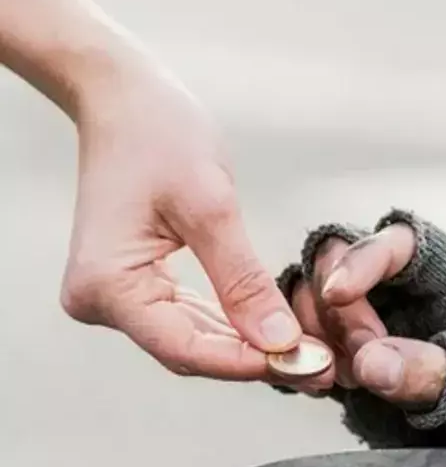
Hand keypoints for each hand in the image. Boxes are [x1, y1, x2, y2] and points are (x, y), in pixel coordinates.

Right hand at [59, 60, 306, 379]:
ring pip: (193, 340)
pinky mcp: (134, 285)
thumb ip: (243, 280)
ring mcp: (114, 296)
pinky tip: (279, 334)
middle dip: (258, 360)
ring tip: (314, 356)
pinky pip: (189, 318)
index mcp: (107, 284)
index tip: (308, 366)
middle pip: (191, 351)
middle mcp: (99, 300)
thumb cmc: (158, 135)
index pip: (186, 348)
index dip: (250, 363)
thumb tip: (280, 343)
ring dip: (251, 348)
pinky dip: (233, 325)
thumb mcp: (211, 206)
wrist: (122, 98)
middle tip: (324, 368)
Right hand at [279, 211, 445, 466]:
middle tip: (351, 363)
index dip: (364, 257)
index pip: (404, 241)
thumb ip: (441, 374)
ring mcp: (381, 327)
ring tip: (330, 379)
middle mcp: (413, 293)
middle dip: (333, 305)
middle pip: (342, 261)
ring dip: (308, 331)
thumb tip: (368, 361)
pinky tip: (307, 384)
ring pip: (315, 300)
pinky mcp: (358, 365)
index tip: (338, 292)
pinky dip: (297, 359)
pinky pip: (310, 345)